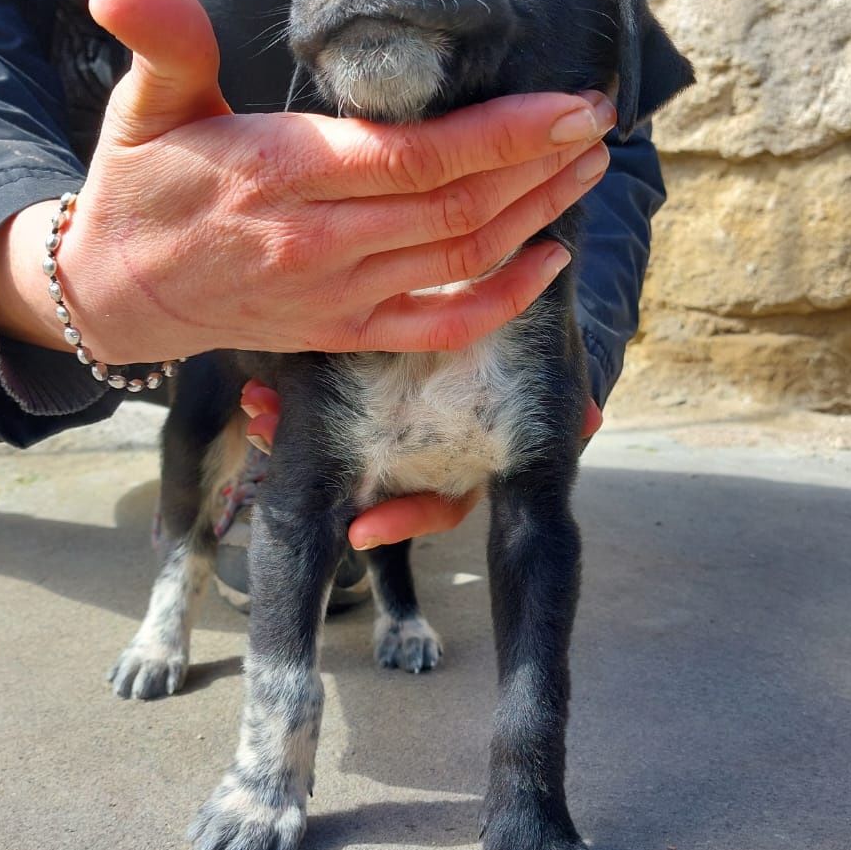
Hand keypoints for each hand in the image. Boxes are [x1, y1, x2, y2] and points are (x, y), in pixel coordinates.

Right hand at [0, 0, 614, 361]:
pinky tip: (550, 261)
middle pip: (458, 208)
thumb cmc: (141, 187)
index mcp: (282, 173)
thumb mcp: (142, 105)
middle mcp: (321, 242)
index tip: (573, 102)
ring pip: (461, 260)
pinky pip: (440, 328)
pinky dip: (502, 300)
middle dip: (542, 165)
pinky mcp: (344, 332)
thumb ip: (162, 40)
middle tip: (599, 121)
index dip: (506, 132)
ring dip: (536, 216)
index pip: (416, 156)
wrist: (115, 294)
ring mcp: (338, 296)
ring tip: (588, 169)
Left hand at [241, 379, 602, 548]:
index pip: (438, 507)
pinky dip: (290, 401)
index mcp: (464, 461)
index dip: (404, 520)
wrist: (514, 318)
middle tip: (276, 451)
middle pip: (368, 480)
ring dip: (292, 435)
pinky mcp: (356, 391)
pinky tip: (258, 389)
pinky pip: (318, 408)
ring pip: (335, 449)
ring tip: (257, 417)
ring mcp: (387, 428)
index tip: (360, 531)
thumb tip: (593, 415)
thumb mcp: (544, 373)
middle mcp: (421, 453)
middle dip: (322, 470)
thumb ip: (564, 394)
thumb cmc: (532, 352)